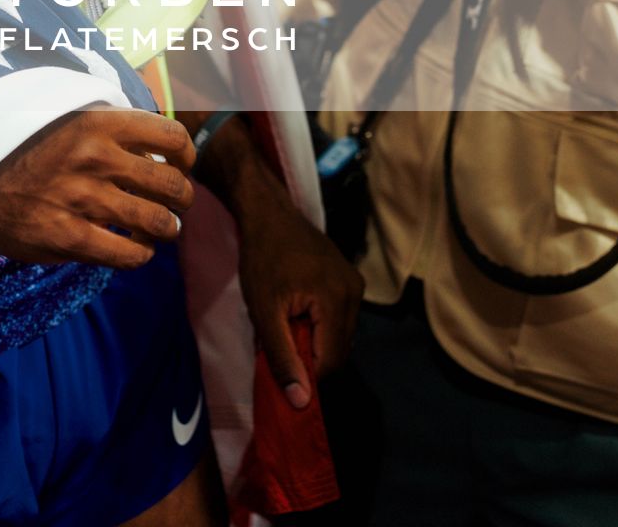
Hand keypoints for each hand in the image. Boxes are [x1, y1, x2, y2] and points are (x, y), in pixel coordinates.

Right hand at [0, 108, 194, 268]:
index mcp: (98, 123)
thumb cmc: (33, 153)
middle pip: (172, 184)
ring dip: (168, 228)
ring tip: (162, 227)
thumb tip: (163, 146)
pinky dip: (142, 254)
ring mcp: (84, 200)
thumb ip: (114, 127)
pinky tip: (137, 248)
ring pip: (158, 222)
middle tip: (177, 203)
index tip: (182, 165)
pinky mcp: (73, 238)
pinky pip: (131, 254)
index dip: (187, 155)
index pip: (170, 136)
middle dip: (183, 198)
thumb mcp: (69, 121)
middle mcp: (95, 158)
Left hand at [236, 183, 363, 404]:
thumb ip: (282, 357)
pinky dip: (321, 326)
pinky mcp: (349, 279)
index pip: (331, 361)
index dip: (306, 374)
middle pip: (338, 350)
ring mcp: (355, 283)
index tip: (282, 368)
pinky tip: (298, 313)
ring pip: (340, 336)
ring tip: (287, 326)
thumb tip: (301, 403)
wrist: (268, 215)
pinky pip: (340, 318)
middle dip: (310, 357)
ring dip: (315, 342)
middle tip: (280, 345)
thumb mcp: (264, 312)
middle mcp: (355, 292)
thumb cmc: (262, 260)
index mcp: (337, 300)